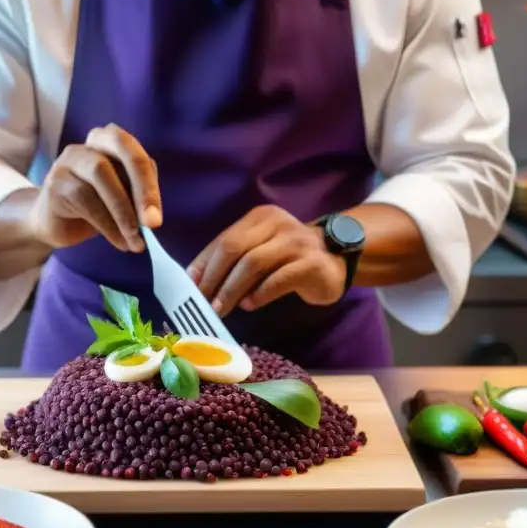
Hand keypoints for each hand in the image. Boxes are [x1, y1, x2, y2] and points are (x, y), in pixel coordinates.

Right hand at [26, 124, 161, 252]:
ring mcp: (68, 161)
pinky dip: (107, 225)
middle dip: (141, 186)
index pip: (135, 152)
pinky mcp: (55, 182)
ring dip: (123, 213)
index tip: (156, 219)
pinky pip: (85, 199)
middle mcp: (89, 145)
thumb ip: (137, 195)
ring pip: (101, 175)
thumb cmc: (93, 209)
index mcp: (110, 143)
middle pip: (121, 148)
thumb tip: (153, 214)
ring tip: (134, 241)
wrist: (52, 224)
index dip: (150, 183)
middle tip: (152, 223)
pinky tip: (118, 242)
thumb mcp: (122, 199)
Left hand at [187, 205, 346, 315]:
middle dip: (214, 278)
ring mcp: (295, 242)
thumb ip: (235, 260)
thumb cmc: (290, 259)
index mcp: (259, 218)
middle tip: (203, 303)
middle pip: (234, 249)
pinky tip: (249, 305)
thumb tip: (199, 282)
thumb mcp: (261, 250)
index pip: (224, 240)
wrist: (337, 260)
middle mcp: (277, 224)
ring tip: (220, 309)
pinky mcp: (310, 263)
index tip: (189, 287)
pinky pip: (278, 279)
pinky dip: (259, 294)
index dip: (204, 264)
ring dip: (232, 289)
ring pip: (253, 263)